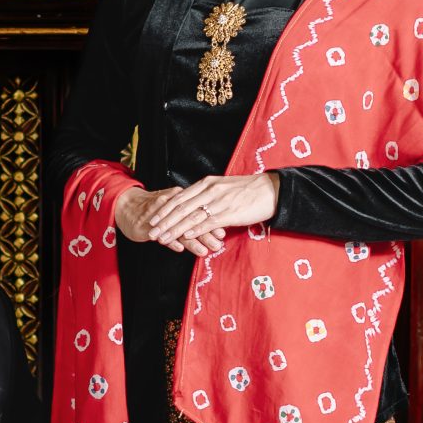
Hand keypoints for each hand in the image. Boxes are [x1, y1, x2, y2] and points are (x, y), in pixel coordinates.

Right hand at [113, 186, 224, 257]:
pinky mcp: (146, 223)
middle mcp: (171, 204)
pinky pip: (160, 233)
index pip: (199, 211)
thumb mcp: (177, 211)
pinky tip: (179, 248)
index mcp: (181, 200)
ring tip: (203, 251)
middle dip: (205, 234)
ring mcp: (158, 214)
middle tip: (218, 245)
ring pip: (177, 227)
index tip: (223, 233)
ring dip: (191, 240)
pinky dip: (170, 240)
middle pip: (191, 219)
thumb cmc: (156, 210)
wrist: (128, 207)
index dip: (211, 222)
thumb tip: (218, 227)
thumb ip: (195, 218)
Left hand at [143, 172, 279, 250]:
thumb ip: (208, 195)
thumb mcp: (223, 188)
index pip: (179, 197)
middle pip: (181, 207)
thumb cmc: (248, 191)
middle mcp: (210, 191)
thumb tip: (194, 205)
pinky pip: (209, 222)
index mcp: (207, 184)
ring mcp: (219, 202)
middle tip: (152, 231)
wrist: (271, 190)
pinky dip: (196, 229)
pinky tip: (186, 236)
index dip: (164, 209)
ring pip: (191, 216)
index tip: (153, 218)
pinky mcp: (230, 213)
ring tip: (164, 238)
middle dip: (164, 221)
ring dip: (175, 229)